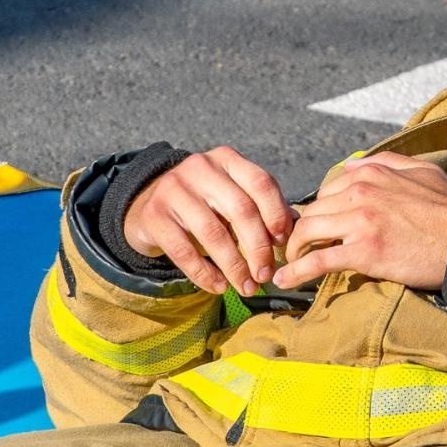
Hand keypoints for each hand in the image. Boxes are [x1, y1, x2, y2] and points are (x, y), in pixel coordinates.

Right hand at [123, 146, 293, 295]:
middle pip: (241, 210)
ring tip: (247, 287)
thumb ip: (263, 207)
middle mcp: (200, 168)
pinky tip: (219, 287)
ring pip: (214, 233)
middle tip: (265, 275)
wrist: (148, 204)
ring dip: (235, 266)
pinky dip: (205, 273)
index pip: (261, 183)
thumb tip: (297, 228)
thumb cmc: (204, 202)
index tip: (282, 243)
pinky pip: (184, 251)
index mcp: (227, 159)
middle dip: (258, 248)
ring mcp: (174, 189)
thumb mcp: (232, 195)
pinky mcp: (154, 216)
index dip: (276, 214)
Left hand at [276, 152, 446, 290]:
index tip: (315, 228)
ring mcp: (361, 221)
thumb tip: (355, 164)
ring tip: (289, 264)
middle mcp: (361, 192)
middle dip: (300, 232)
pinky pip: (318, 261)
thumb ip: (387, 162)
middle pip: (312, 212)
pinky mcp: (364, 252)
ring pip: (308, 232)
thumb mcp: (423, 171)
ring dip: (294, 251)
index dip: (318, 212)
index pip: (327, 191)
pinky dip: (296, 272)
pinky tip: (284, 281)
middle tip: (294, 249)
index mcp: (373, 173)